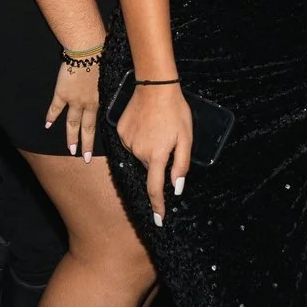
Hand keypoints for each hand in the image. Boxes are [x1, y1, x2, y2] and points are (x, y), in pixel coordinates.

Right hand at [44, 51, 102, 158]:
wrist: (87, 50)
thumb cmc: (102, 59)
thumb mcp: (111, 77)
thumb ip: (110, 89)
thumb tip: (117, 94)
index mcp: (100, 101)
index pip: (97, 125)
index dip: (94, 139)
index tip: (93, 151)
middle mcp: (87, 105)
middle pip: (85, 129)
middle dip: (84, 145)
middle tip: (83, 158)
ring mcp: (73, 100)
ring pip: (72, 123)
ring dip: (70, 137)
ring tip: (69, 150)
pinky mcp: (62, 93)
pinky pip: (55, 108)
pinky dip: (51, 117)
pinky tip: (47, 125)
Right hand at [117, 80, 191, 225]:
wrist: (154, 86)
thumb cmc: (175, 111)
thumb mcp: (186, 138)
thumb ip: (181, 165)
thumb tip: (176, 188)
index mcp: (156, 154)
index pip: (155, 187)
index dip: (157, 205)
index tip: (158, 220)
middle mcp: (138, 151)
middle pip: (149, 167)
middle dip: (158, 160)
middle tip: (167, 139)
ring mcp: (127, 141)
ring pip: (140, 155)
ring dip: (149, 149)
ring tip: (157, 128)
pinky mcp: (120, 131)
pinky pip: (131, 143)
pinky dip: (139, 139)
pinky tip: (146, 124)